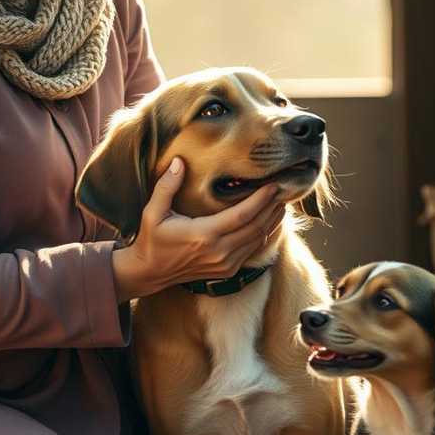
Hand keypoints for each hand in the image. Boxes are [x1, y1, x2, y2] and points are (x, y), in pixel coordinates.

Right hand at [112, 157, 284, 300]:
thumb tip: (178, 161)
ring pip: (258, 240)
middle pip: (257, 227)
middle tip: (285, 189)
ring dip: (273, 221)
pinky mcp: (227, 271)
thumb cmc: (152, 240)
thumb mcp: (153, 212)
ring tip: (282, 202)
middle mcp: (219, 252)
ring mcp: (225, 264)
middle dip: (273, 207)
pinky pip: (253, 251)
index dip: (261, 200)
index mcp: (203, 235)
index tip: (274, 185)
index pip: (242, 216)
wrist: (149, 272)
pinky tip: (270, 221)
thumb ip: (166, 186)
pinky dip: (265, 235)